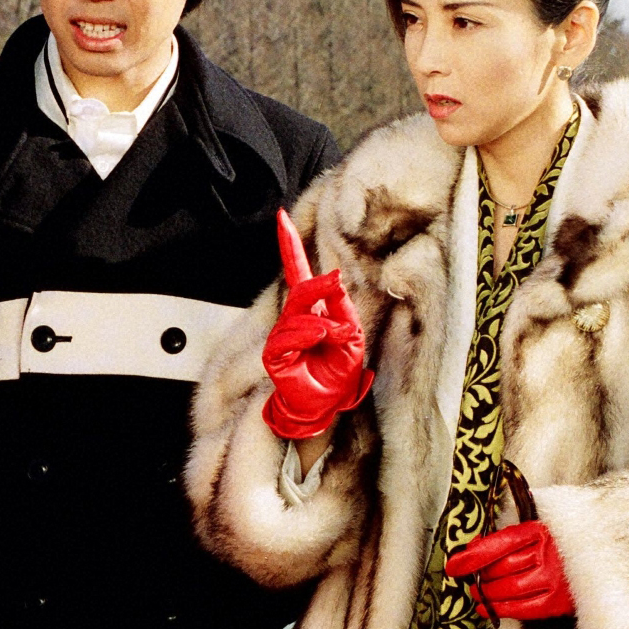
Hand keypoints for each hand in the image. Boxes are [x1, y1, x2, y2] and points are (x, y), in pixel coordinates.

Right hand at [261, 208, 373, 440]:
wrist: (322, 411)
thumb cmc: (336, 379)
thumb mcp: (353, 341)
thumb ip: (344, 313)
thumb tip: (334, 286)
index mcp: (312, 314)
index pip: (298, 275)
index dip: (290, 246)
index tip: (282, 217)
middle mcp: (294, 322)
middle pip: (300, 289)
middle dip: (319, 285)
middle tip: (336, 282)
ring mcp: (282, 337)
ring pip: (298, 314)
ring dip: (321, 323)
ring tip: (334, 337)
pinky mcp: (275, 355)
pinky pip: (288, 336)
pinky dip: (307, 334)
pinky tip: (319, 339)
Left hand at [445, 521, 574, 621]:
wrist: (595, 560)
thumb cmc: (555, 544)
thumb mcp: (534, 531)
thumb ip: (505, 539)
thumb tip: (471, 550)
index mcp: (540, 531)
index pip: (500, 544)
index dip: (473, 557)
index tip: (454, 565)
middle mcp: (548, 555)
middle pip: (501, 568)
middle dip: (479, 576)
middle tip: (470, 580)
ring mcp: (554, 580)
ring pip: (508, 589)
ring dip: (486, 593)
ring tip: (477, 593)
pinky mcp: (558, 602)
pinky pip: (522, 609)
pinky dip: (500, 609)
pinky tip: (487, 608)